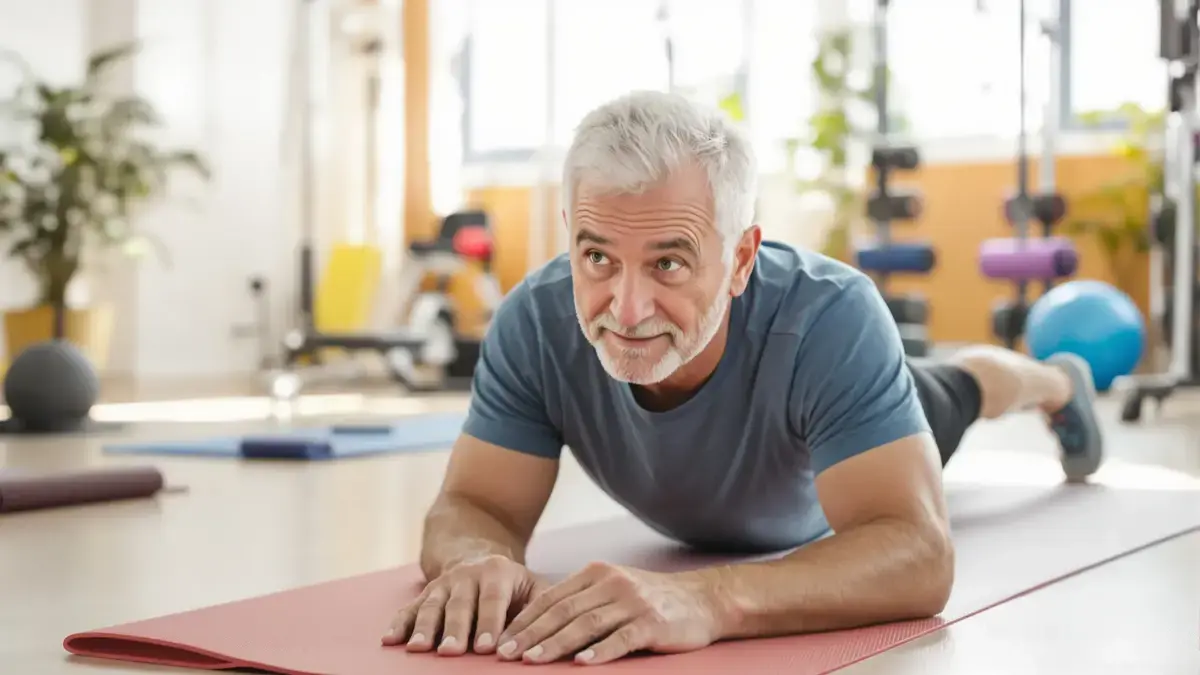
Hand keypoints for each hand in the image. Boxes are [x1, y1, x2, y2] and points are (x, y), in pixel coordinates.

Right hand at [381, 555, 549, 655]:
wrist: (476, 552)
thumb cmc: (511, 582)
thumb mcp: (532, 584)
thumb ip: (540, 605)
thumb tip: (552, 630)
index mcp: (497, 572)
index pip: (493, 599)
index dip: (490, 623)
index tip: (487, 647)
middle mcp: (467, 575)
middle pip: (459, 605)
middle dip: (455, 630)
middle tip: (452, 652)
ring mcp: (443, 584)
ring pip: (431, 606)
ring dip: (423, 628)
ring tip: (418, 649)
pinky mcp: (426, 594)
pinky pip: (409, 608)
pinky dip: (399, 624)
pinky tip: (390, 640)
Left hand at [494, 562, 724, 665]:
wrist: (703, 599)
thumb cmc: (651, 599)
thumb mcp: (613, 589)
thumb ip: (581, 600)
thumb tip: (537, 626)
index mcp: (596, 573)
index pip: (551, 598)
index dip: (524, 620)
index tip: (501, 641)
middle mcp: (611, 583)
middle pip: (562, 611)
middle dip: (530, 635)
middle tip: (505, 655)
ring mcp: (633, 602)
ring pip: (586, 625)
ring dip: (556, 644)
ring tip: (532, 661)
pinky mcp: (653, 622)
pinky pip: (622, 638)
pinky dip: (601, 652)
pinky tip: (582, 664)